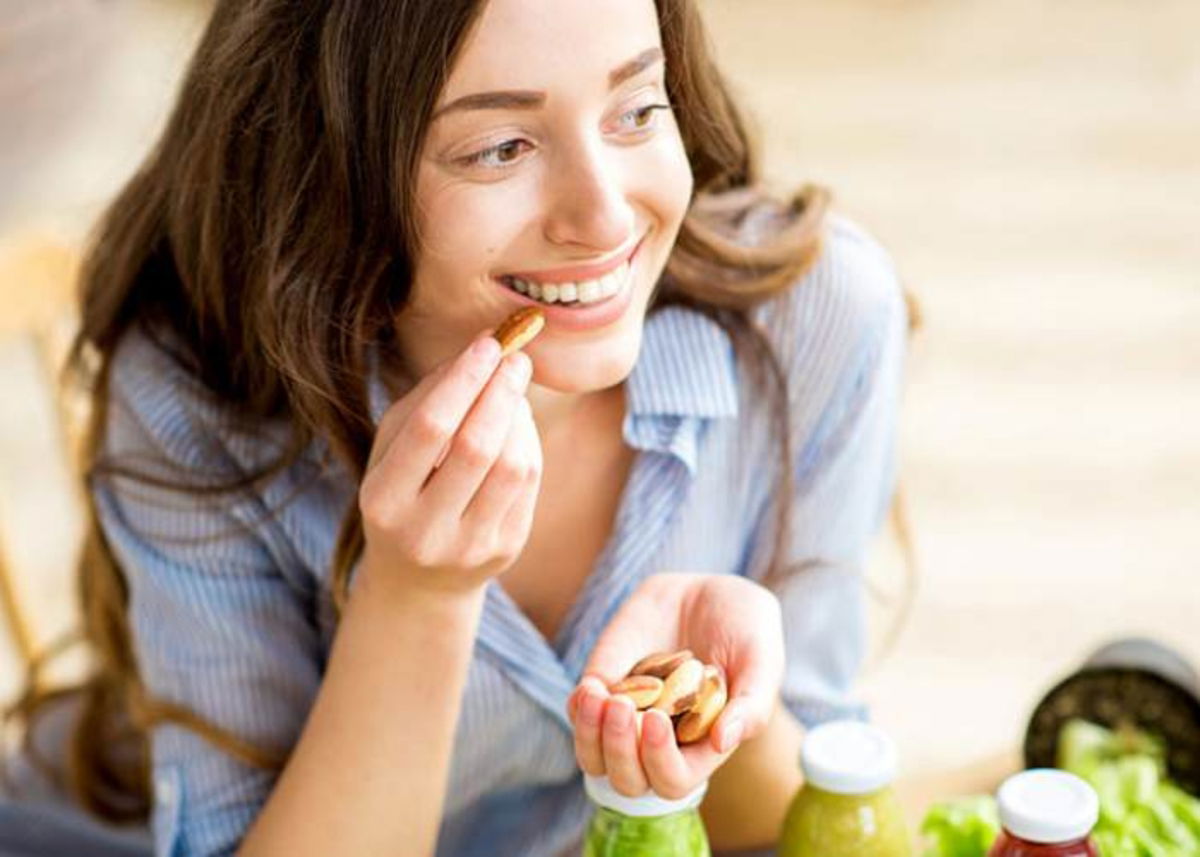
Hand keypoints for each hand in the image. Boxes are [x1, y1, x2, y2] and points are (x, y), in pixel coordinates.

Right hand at [358, 332, 541, 599]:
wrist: (418, 581)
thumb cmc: (401, 495)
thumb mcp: (390, 451)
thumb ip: (424, 400)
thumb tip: (479, 350)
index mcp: (383, 501)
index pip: (429, 429)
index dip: (463, 381)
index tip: (488, 343)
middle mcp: (424, 531)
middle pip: (476, 447)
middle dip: (501, 393)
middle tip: (516, 358)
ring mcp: (469, 547)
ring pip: (512, 466)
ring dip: (519, 416)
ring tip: (513, 390)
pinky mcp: (505, 550)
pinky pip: (528, 483)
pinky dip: (528, 441)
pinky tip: (517, 423)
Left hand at [567, 573, 784, 798]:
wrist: (710, 590)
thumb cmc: (746, 629)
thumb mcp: (762, 659)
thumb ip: (753, 704)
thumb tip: (723, 741)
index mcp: (701, 747)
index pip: (673, 782)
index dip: (660, 761)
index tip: (658, 719)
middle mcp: (661, 741)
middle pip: (628, 780)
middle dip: (619, 751)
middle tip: (623, 708)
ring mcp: (628, 717)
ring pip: (594, 757)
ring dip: (590, 736)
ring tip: (598, 697)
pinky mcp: (606, 686)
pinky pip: (579, 715)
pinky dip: (579, 709)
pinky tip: (591, 687)